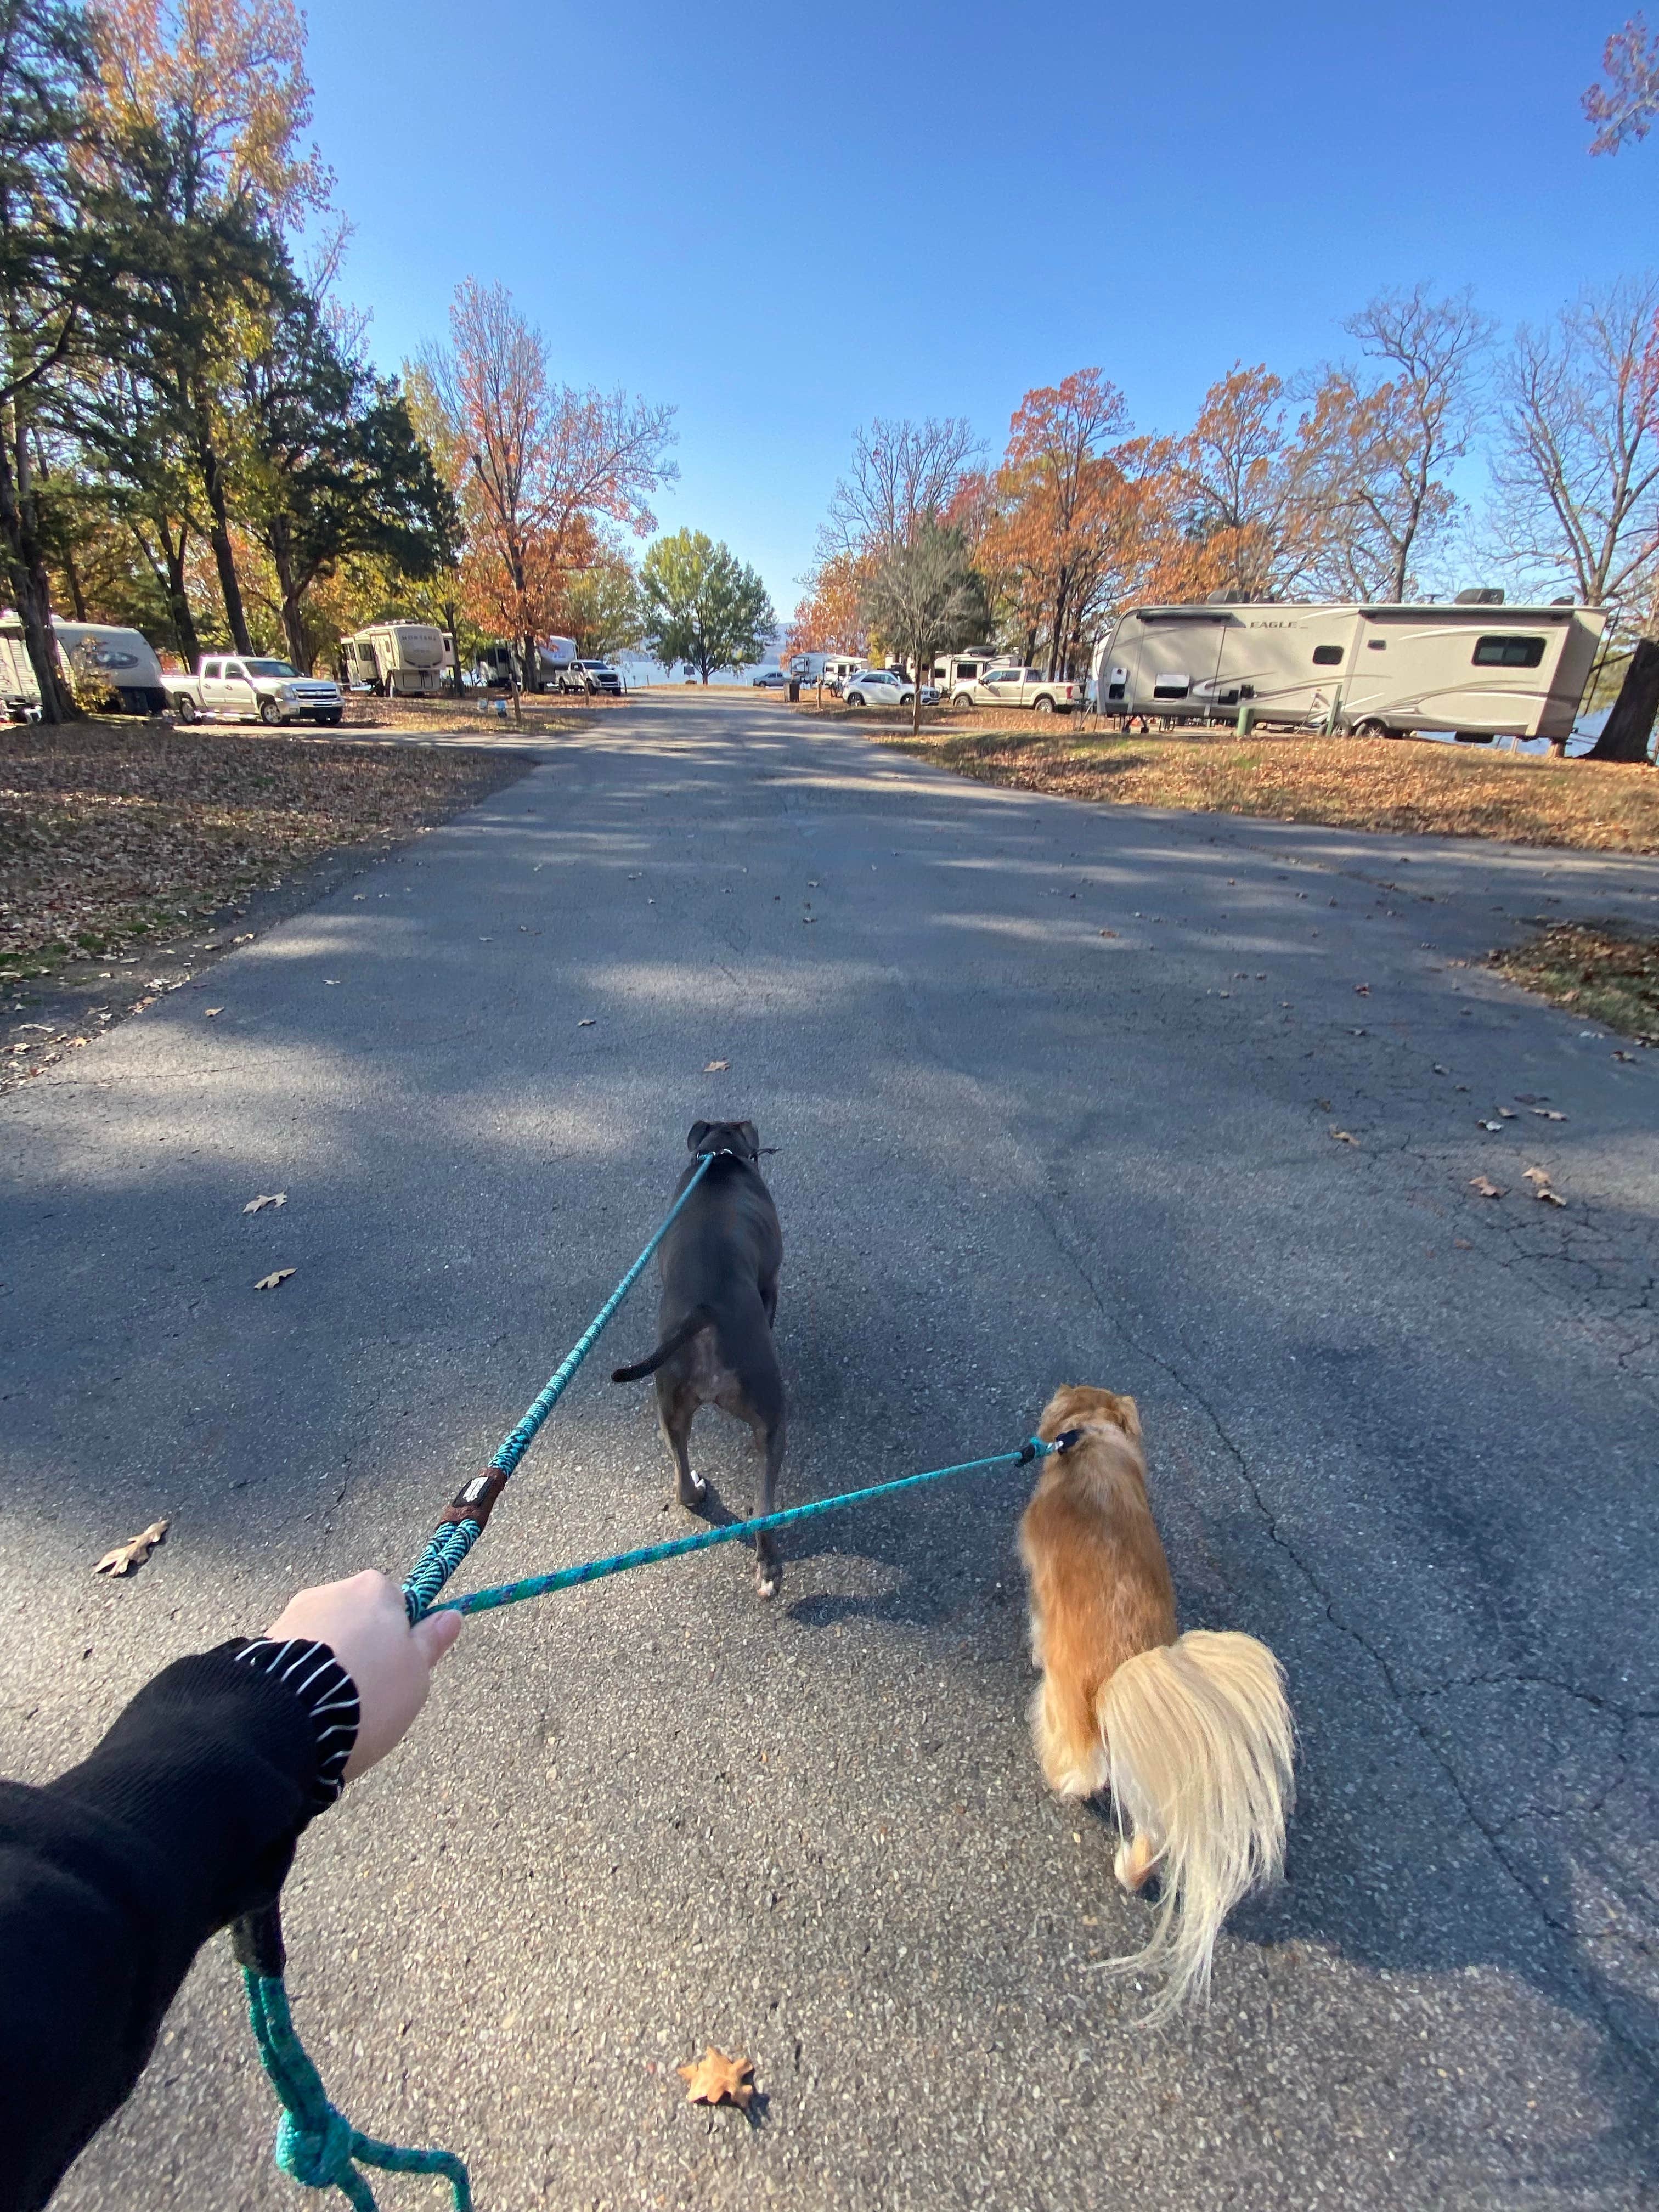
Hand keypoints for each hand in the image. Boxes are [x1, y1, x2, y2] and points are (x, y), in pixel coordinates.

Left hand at [265, 1570, 463, 1780]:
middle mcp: (331, 1591)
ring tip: (330, 1710)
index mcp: (374, 1588)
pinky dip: (300, 1679)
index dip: (399, 1640)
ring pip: (323, 1641)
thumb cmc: (370, 1692)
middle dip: (360, 1651)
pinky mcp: (261, 1643)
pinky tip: (304, 1710)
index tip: (397, 1672)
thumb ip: (431, 1642)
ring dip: (328, 1666)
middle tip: (367, 1696)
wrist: (294, 1718)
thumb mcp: (416, 1673)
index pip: (396, 1604)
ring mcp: (292, 1615)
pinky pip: (293, 1659)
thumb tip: (451, 1615)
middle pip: (356, 1620)